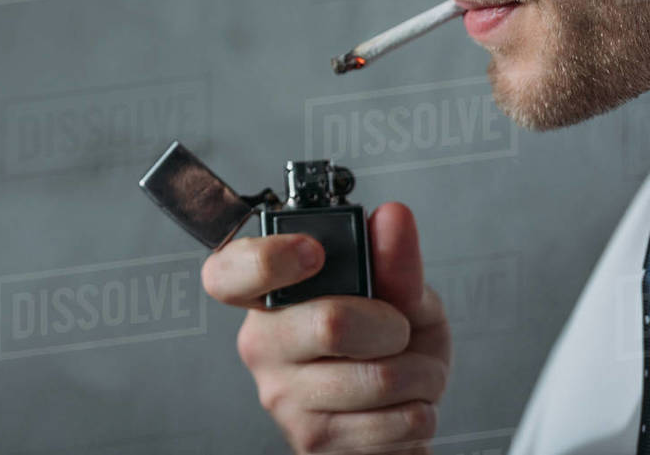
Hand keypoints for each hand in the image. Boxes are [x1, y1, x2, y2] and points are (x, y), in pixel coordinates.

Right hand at [201, 202, 451, 453]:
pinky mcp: (312, 438)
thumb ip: (393, 261)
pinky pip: (393, 420)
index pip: (229, 273)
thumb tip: (393, 217)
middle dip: (392, 327)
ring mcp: (282, 396)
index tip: (312, 252)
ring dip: (420, 375)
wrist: (399, 417)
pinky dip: (420, 411)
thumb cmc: (389, 348)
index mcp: (270, 297)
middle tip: (397, 330)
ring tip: (409, 373)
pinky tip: (401, 407)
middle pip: (330, 324)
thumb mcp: (401, 296)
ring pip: (376, 378)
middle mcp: (263, 344)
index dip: (267, 259)